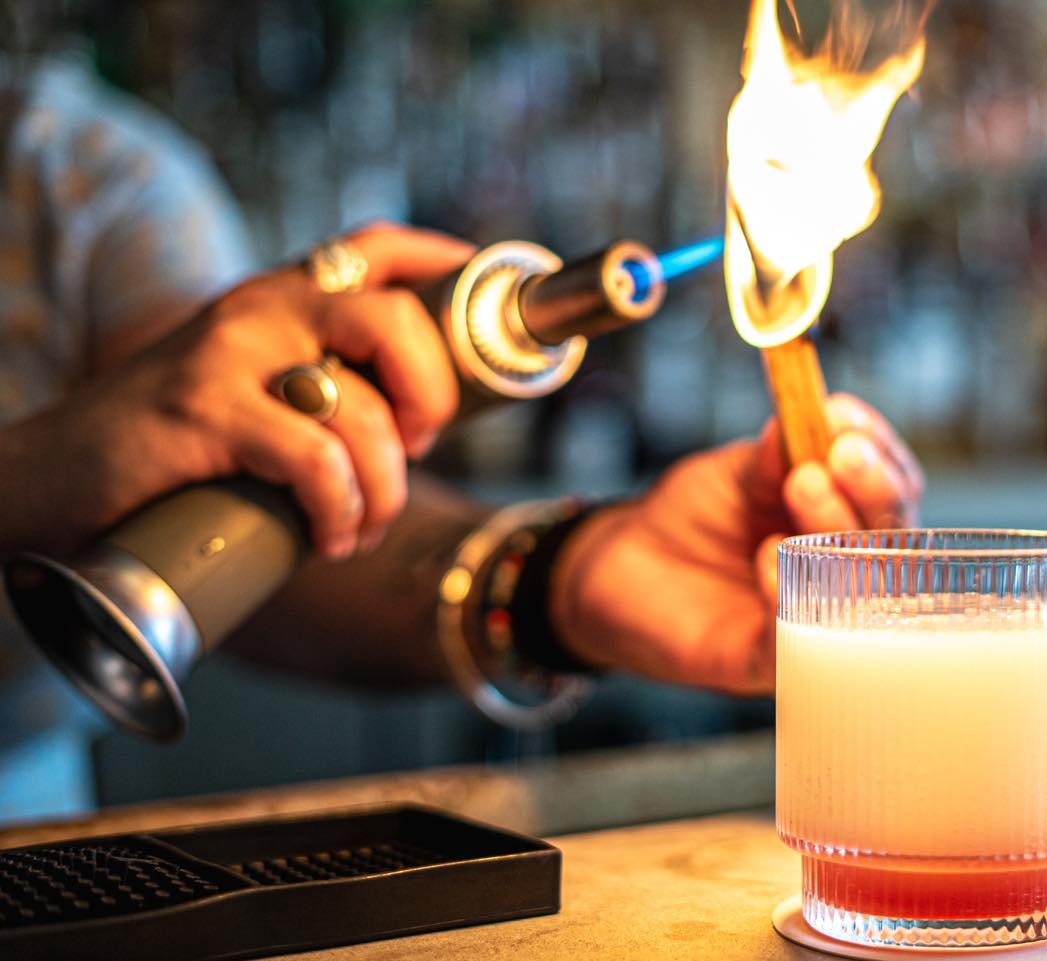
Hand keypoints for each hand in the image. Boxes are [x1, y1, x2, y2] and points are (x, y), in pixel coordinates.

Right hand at [0, 222, 474, 557]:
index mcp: (283, 295)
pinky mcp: (202, 412)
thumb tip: (430, 420)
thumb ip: (330, 386)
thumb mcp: (259, 393)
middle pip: (395, 318)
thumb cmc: (179, 447)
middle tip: (422, 446)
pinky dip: (340, 509)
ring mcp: (229, 353)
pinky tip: (328, 537)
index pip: (380, 247)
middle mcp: (262, 306)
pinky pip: (316, 460)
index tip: (499, 300)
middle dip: (436, 393)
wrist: (54, 477)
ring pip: (362, 407)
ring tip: (361, 525)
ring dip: (386, 486)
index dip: (451, 265)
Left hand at [550, 394, 923, 694]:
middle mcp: (846, 577)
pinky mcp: (762, 663)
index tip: (845, 416)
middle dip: (873, 492)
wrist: (619, 564)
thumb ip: (777, 457)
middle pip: (894, 544)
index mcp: (851, 522)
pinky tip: (770, 555)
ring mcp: (811, 623)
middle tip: (840, 454)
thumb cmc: (693, 517)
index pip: (895, 492)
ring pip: (857, 594)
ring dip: (835, 532)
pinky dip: (788, 594)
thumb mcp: (738, 472)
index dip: (880, 453)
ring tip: (800, 484)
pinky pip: (794, 641)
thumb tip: (813, 417)